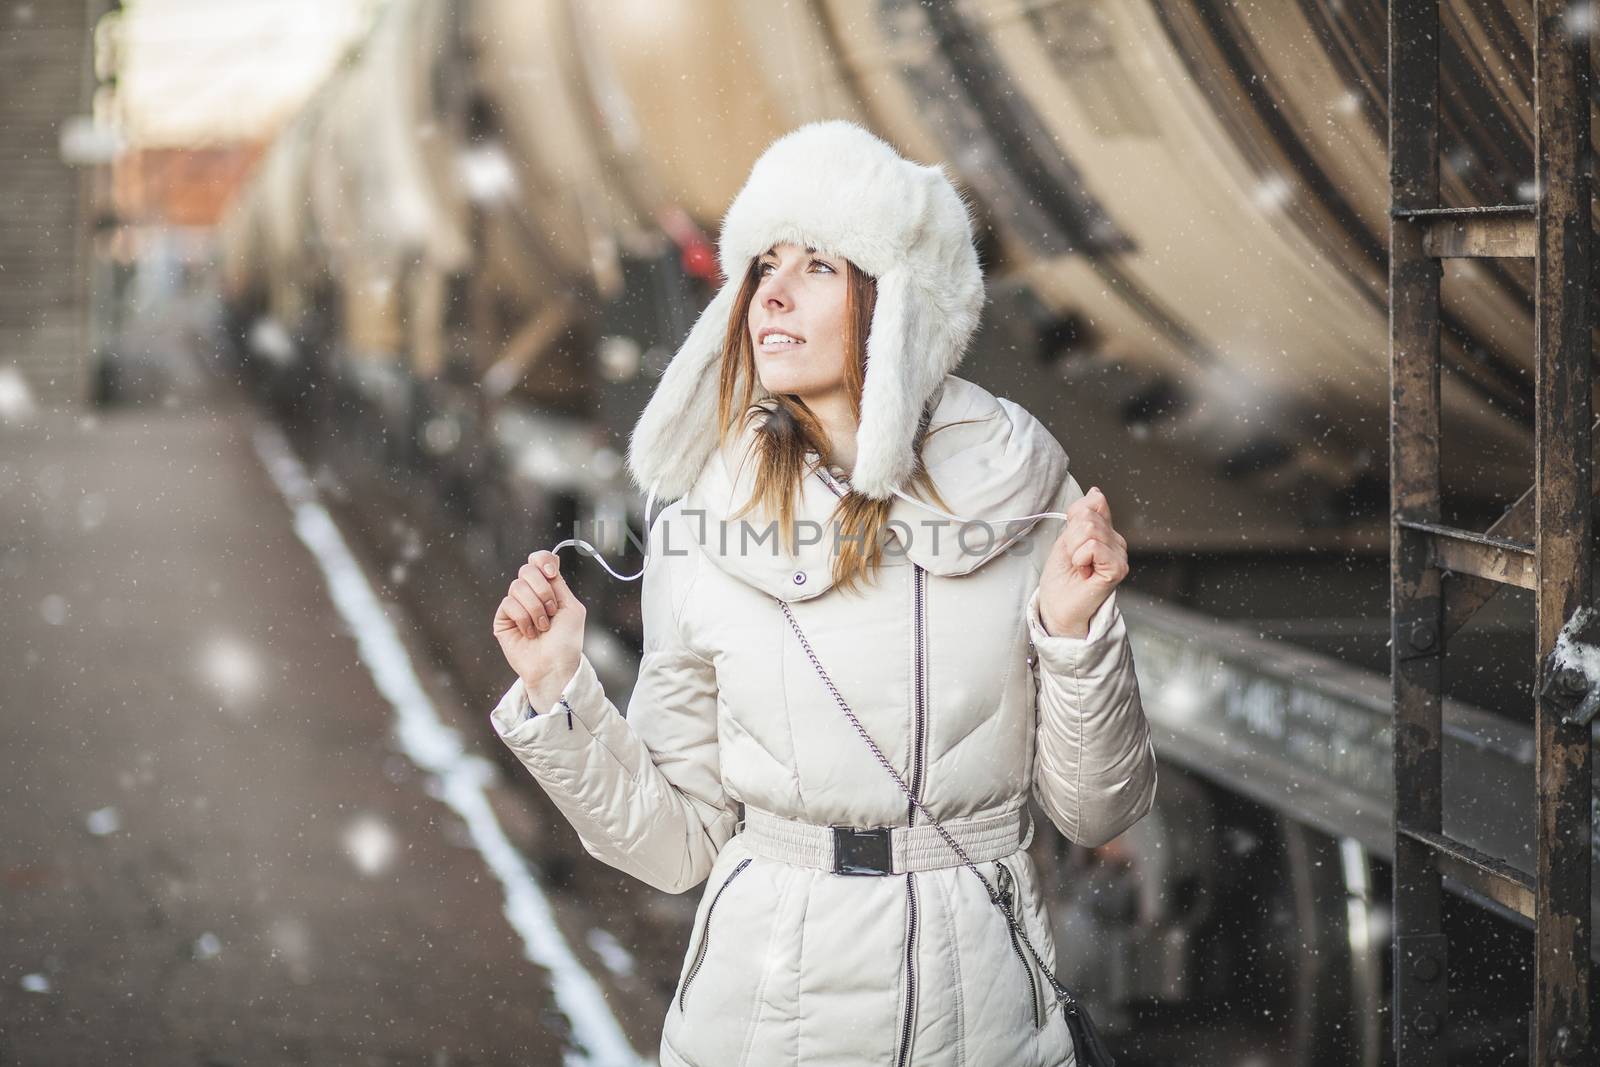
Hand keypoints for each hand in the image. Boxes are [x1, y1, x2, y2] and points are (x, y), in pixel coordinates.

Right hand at [493, 550, 584, 703]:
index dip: (542, 561)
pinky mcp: (503, 619)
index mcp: (549, 588)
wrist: (554, 665)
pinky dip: (523, 618)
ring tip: (543, 627)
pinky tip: (530, 633)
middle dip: (542, 590)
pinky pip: (508, 604)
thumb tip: (550, 559)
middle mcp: (531, 594)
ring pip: (517, 587)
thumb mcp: (571, 607)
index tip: (551, 574)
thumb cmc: (567, 641)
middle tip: (552, 611)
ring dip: (535, 608)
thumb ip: (558, 583)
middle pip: (527, 570)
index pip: (539, 560)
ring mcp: (516, 606)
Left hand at [1037, 486, 1128, 637]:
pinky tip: (1084, 572)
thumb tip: (1096, 492)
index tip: (1070, 540)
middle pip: (1088, 516)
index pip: (1095, 503)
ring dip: (1073, 549)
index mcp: (1105, 533)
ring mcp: (1119, 555)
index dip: (1074, 517)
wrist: (1057, 607)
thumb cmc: (1061, 578)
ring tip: (1078, 566)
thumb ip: (1081, 516)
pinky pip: (1094, 546)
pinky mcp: (1118, 568)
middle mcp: (1116, 542)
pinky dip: (1080, 557)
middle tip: (1073, 559)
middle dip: (1070, 537)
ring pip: (1089, 529)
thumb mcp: (1066, 539)